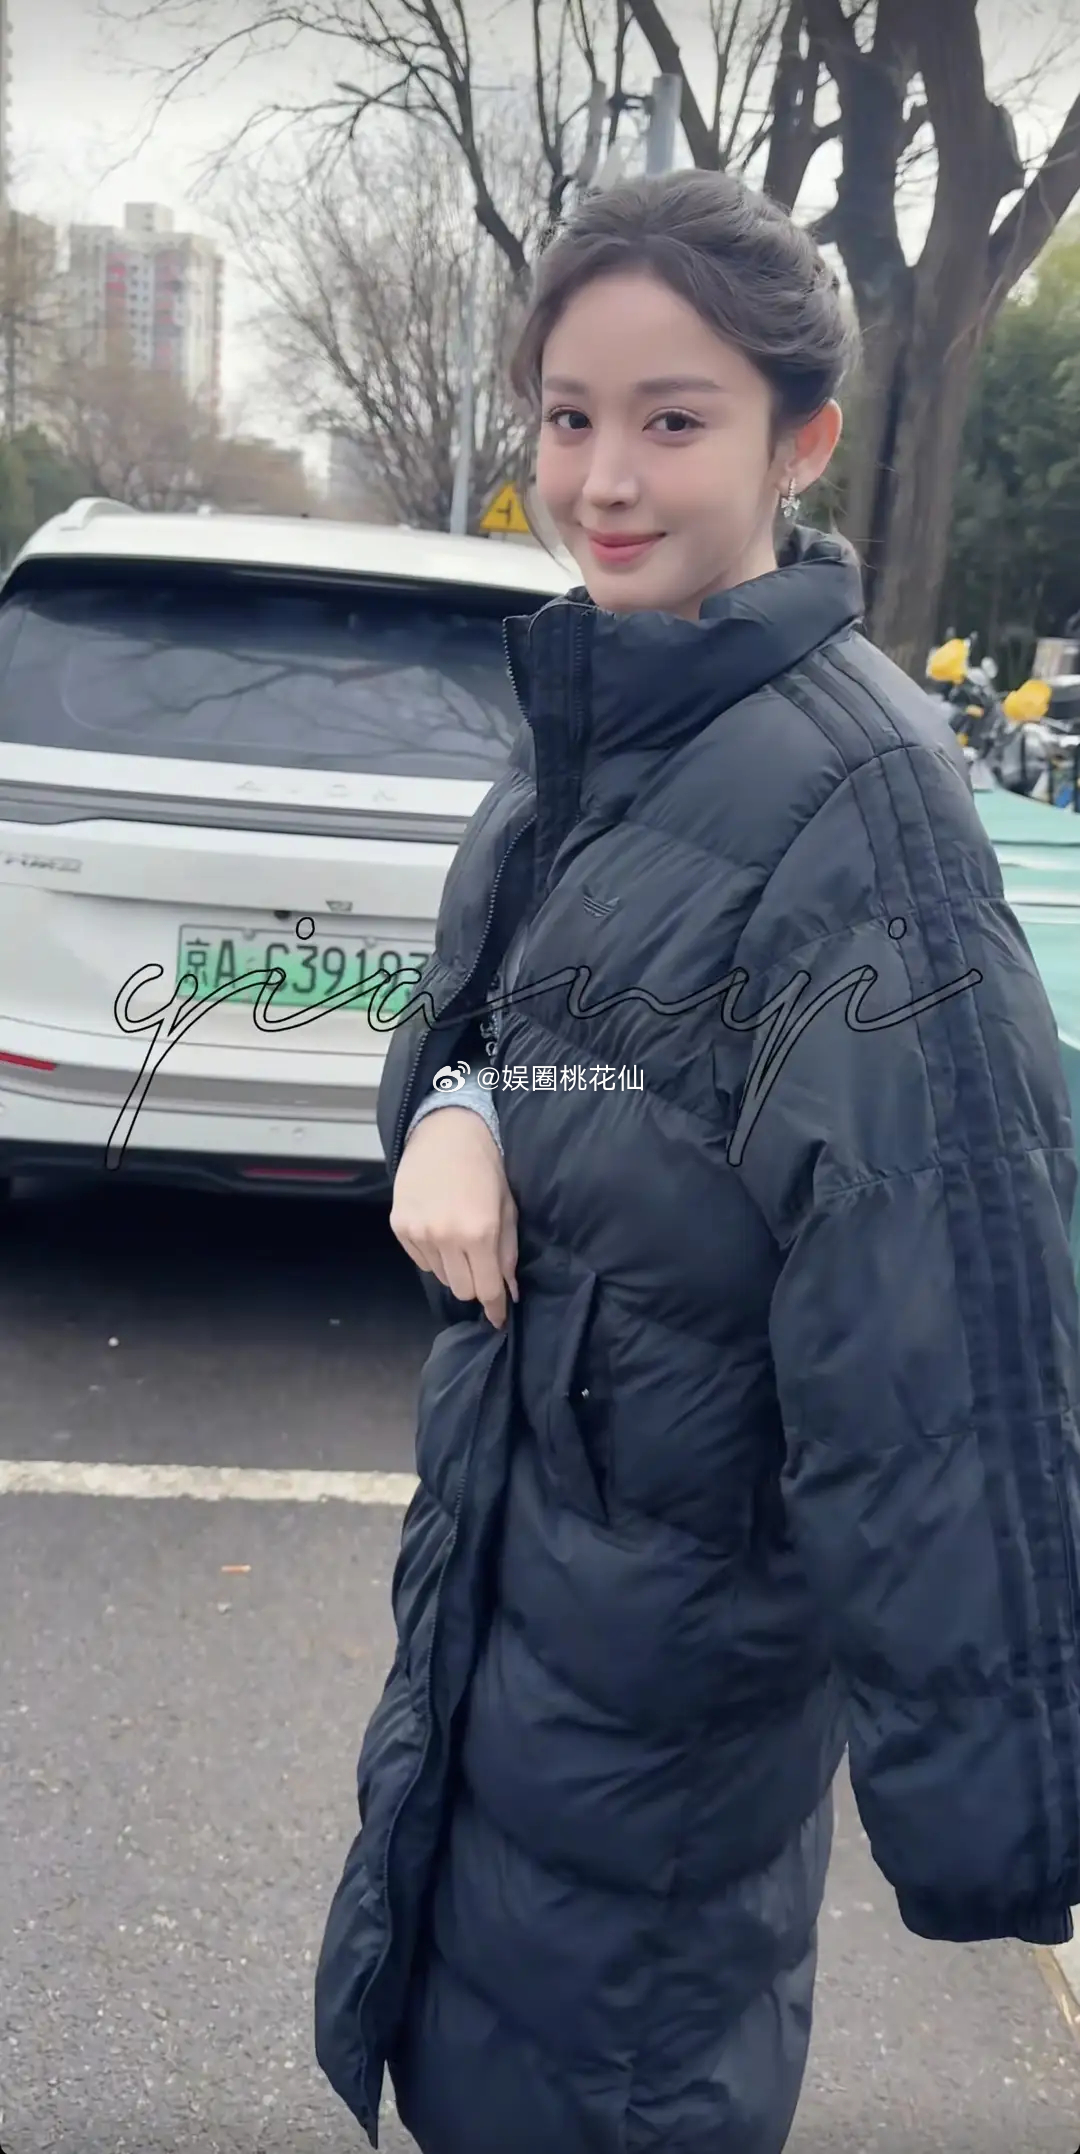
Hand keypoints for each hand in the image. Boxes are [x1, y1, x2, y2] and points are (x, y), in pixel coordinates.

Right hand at [390, 1108, 518, 1327]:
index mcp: (479, 1232)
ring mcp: (418, 1232)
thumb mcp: (507, 1208)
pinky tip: (439, 1226)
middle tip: (481, 1261)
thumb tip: (510, 1290)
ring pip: (440, 1276)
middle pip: (461, 1290)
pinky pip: (421, 1260)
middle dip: (475, 1283)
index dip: (495, 1308)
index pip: (486, 1289)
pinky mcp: (399, 1226)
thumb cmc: (485, 1167)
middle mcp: (445, 1237)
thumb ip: (508, 1253)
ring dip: (453, 1266)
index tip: (499, 1318)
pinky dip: (434, 1254)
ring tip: (458, 1235)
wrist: (445, 1132)